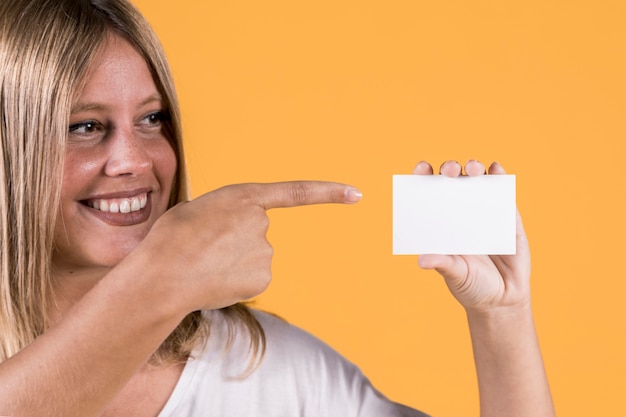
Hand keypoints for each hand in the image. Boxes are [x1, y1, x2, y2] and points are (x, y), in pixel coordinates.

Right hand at [136, 181, 361, 312]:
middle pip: (257, 234)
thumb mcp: (197, 210)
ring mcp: (266, 251)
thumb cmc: (171, 239)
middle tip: (206, 248)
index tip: (356, 194)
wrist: (163, 274)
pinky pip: (254, 277)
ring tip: (206, 263)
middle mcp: (262, 222)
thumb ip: (226, 215)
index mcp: (244, 197)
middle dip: (236, 242)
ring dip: (234, 261)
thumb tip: (232, 236)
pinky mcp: (264, 277)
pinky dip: (237, 280)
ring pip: (255, 257)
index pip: (297, 192)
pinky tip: (216, 279)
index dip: (328, 193)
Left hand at [414, 160, 530, 312]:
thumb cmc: (471, 285)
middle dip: (450, 169)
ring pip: (477, 181)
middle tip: (450, 170)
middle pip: (453, 181)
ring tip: (473, 167)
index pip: (429, 193)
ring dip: (474, 168)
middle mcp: (460, 211)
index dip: (423, 177)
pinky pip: (503, 192)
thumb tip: (422, 260)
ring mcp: (485, 211)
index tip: (421, 168)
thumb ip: (442, 264)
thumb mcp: (455, 274)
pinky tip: (495, 168)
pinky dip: (499, 176)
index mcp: (441, 222)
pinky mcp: (508, 216)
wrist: (503, 300)